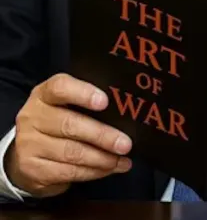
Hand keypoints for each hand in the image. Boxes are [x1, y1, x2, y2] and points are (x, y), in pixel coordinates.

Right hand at [5, 73, 131, 196]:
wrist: (25, 153)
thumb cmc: (59, 122)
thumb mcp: (68, 106)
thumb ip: (90, 103)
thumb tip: (128, 110)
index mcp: (44, 95)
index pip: (60, 87)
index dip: (83, 93)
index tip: (105, 101)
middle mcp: (32, 117)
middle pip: (69, 124)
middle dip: (102, 136)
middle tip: (126, 144)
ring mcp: (29, 144)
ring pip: (71, 152)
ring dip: (102, 158)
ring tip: (122, 160)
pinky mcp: (32, 168)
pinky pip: (68, 171)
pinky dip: (93, 172)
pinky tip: (109, 169)